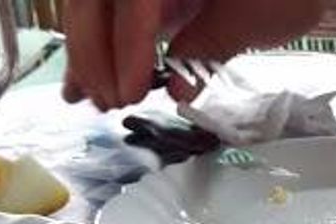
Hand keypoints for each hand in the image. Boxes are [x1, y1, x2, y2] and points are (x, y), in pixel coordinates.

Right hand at [61, 0, 324, 110]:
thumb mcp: (253, 18)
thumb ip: (210, 47)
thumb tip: (176, 88)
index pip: (135, 1)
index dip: (126, 48)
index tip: (129, 92)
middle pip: (97, 1)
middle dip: (95, 53)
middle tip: (108, 103)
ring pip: (92, 6)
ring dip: (86, 52)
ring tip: (87, 99)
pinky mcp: (146, 1)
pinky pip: (109, 15)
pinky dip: (95, 46)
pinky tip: (82, 83)